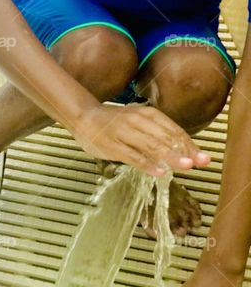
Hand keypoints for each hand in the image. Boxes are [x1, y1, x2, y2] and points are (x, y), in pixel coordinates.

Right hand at [70, 103, 208, 174]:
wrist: (83, 117)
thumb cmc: (114, 122)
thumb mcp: (138, 122)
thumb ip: (157, 136)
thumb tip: (182, 153)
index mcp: (147, 114)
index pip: (173, 130)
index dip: (189, 144)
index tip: (203, 158)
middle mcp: (138, 121)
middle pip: (165, 138)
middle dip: (184, 151)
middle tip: (200, 162)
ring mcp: (124, 133)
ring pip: (151, 145)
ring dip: (170, 156)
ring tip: (185, 166)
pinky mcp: (112, 146)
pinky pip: (133, 156)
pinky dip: (147, 164)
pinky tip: (159, 172)